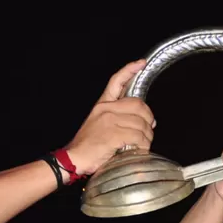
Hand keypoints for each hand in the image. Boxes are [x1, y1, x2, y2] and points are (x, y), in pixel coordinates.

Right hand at [64, 60, 156, 174]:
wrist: (73, 159)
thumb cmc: (88, 146)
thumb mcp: (99, 125)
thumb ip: (117, 118)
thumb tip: (143, 121)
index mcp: (102, 104)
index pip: (116, 81)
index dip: (130, 70)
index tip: (141, 63)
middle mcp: (106, 109)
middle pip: (138, 105)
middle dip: (148, 118)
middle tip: (149, 130)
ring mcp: (110, 121)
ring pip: (141, 123)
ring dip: (147, 136)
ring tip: (143, 144)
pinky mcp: (114, 134)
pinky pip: (138, 136)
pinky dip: (143, 145)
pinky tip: (139, 150)